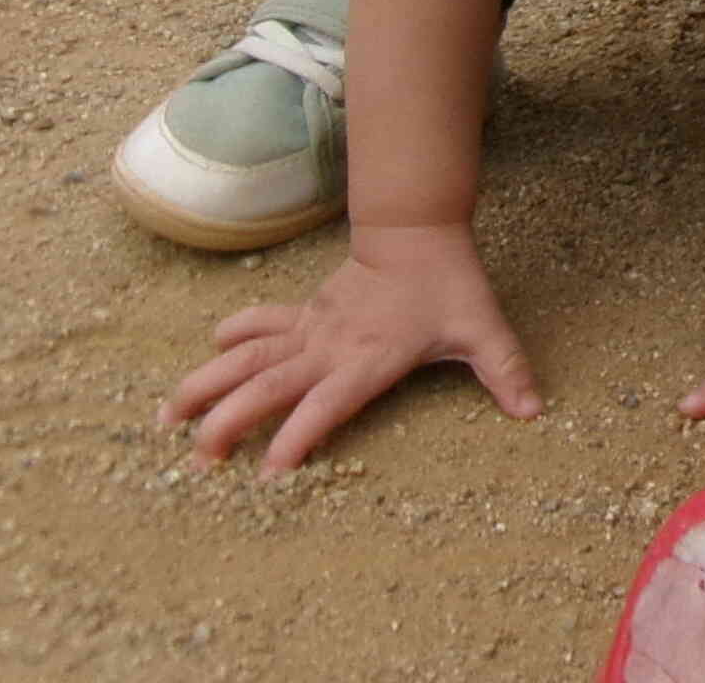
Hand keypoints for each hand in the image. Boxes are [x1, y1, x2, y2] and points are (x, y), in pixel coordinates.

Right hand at [159, 221, 540, 475]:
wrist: (419, 231)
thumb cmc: (450, 286)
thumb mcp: (483, 329)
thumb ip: (506, 370)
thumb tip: (536, 410)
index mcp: (369, 359)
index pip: (327, 404)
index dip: (299, 436)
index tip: (268, 472)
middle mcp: (330, 346)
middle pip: (270, 386)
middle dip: (231, 422)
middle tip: (197, 459)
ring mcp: (310, 327)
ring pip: (249, 357)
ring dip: (208, 384)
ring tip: (167, 418)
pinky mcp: (303, 311)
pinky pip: (260, 324)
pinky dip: (232, 337)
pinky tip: (205, 356)